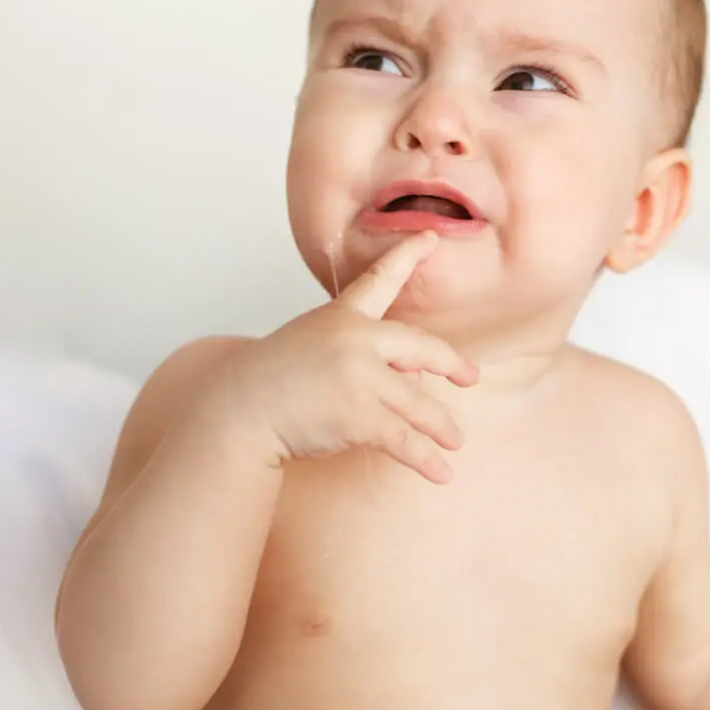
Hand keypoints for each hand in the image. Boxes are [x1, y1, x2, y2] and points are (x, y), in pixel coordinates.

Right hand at [202, 231, 477, 482]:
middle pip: (422, 347)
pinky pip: (405, 440)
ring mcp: (360, 376)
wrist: (239, 412)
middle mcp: (356, 339)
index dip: (407, 255)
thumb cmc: (273, 382)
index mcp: (340, 316)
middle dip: (452, 363)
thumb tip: (415, 374)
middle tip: (470, 377)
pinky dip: (426, 459)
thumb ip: (362, 351)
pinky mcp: (359, 414)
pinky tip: (442, 473)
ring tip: (455, 440)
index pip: (379, 279)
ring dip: (442, 427)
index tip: (431, 237)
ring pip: (418, 403)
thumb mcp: (313, 347)